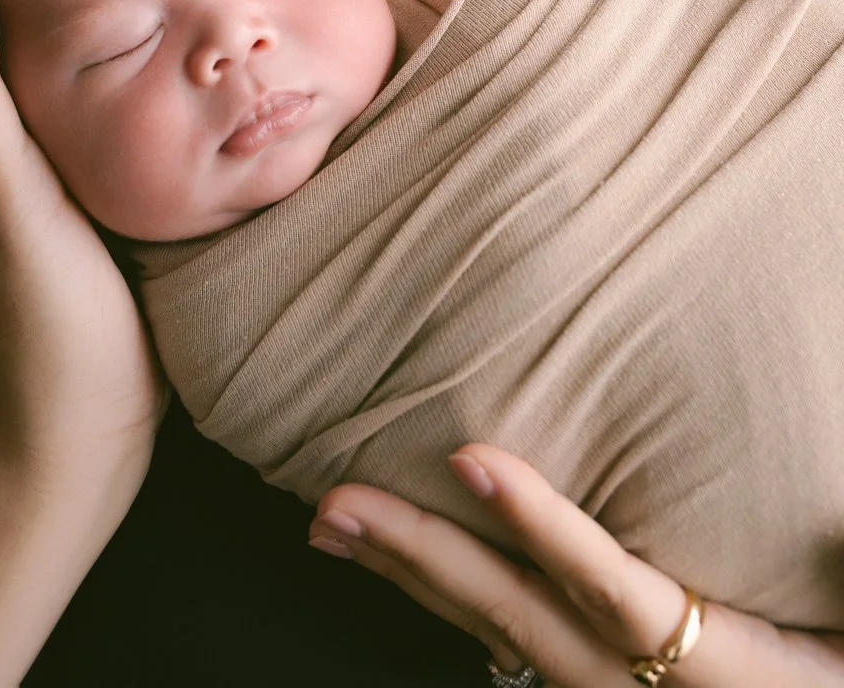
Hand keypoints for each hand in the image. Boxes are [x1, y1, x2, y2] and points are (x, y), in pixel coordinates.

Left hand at [308, 445, 843, 685]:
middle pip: (520, 618)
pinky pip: (512, 644)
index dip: (542, 528)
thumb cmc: (837, 658)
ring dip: (412, 575)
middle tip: (336, 505)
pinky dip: (448, 598)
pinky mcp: (598, 683)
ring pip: (498, 632)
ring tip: (335, 523)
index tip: (471, 462)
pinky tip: (400, 561)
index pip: (613, 591)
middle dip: (423, 559)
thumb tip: (833, 509)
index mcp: (717, 670)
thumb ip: (838, 552)